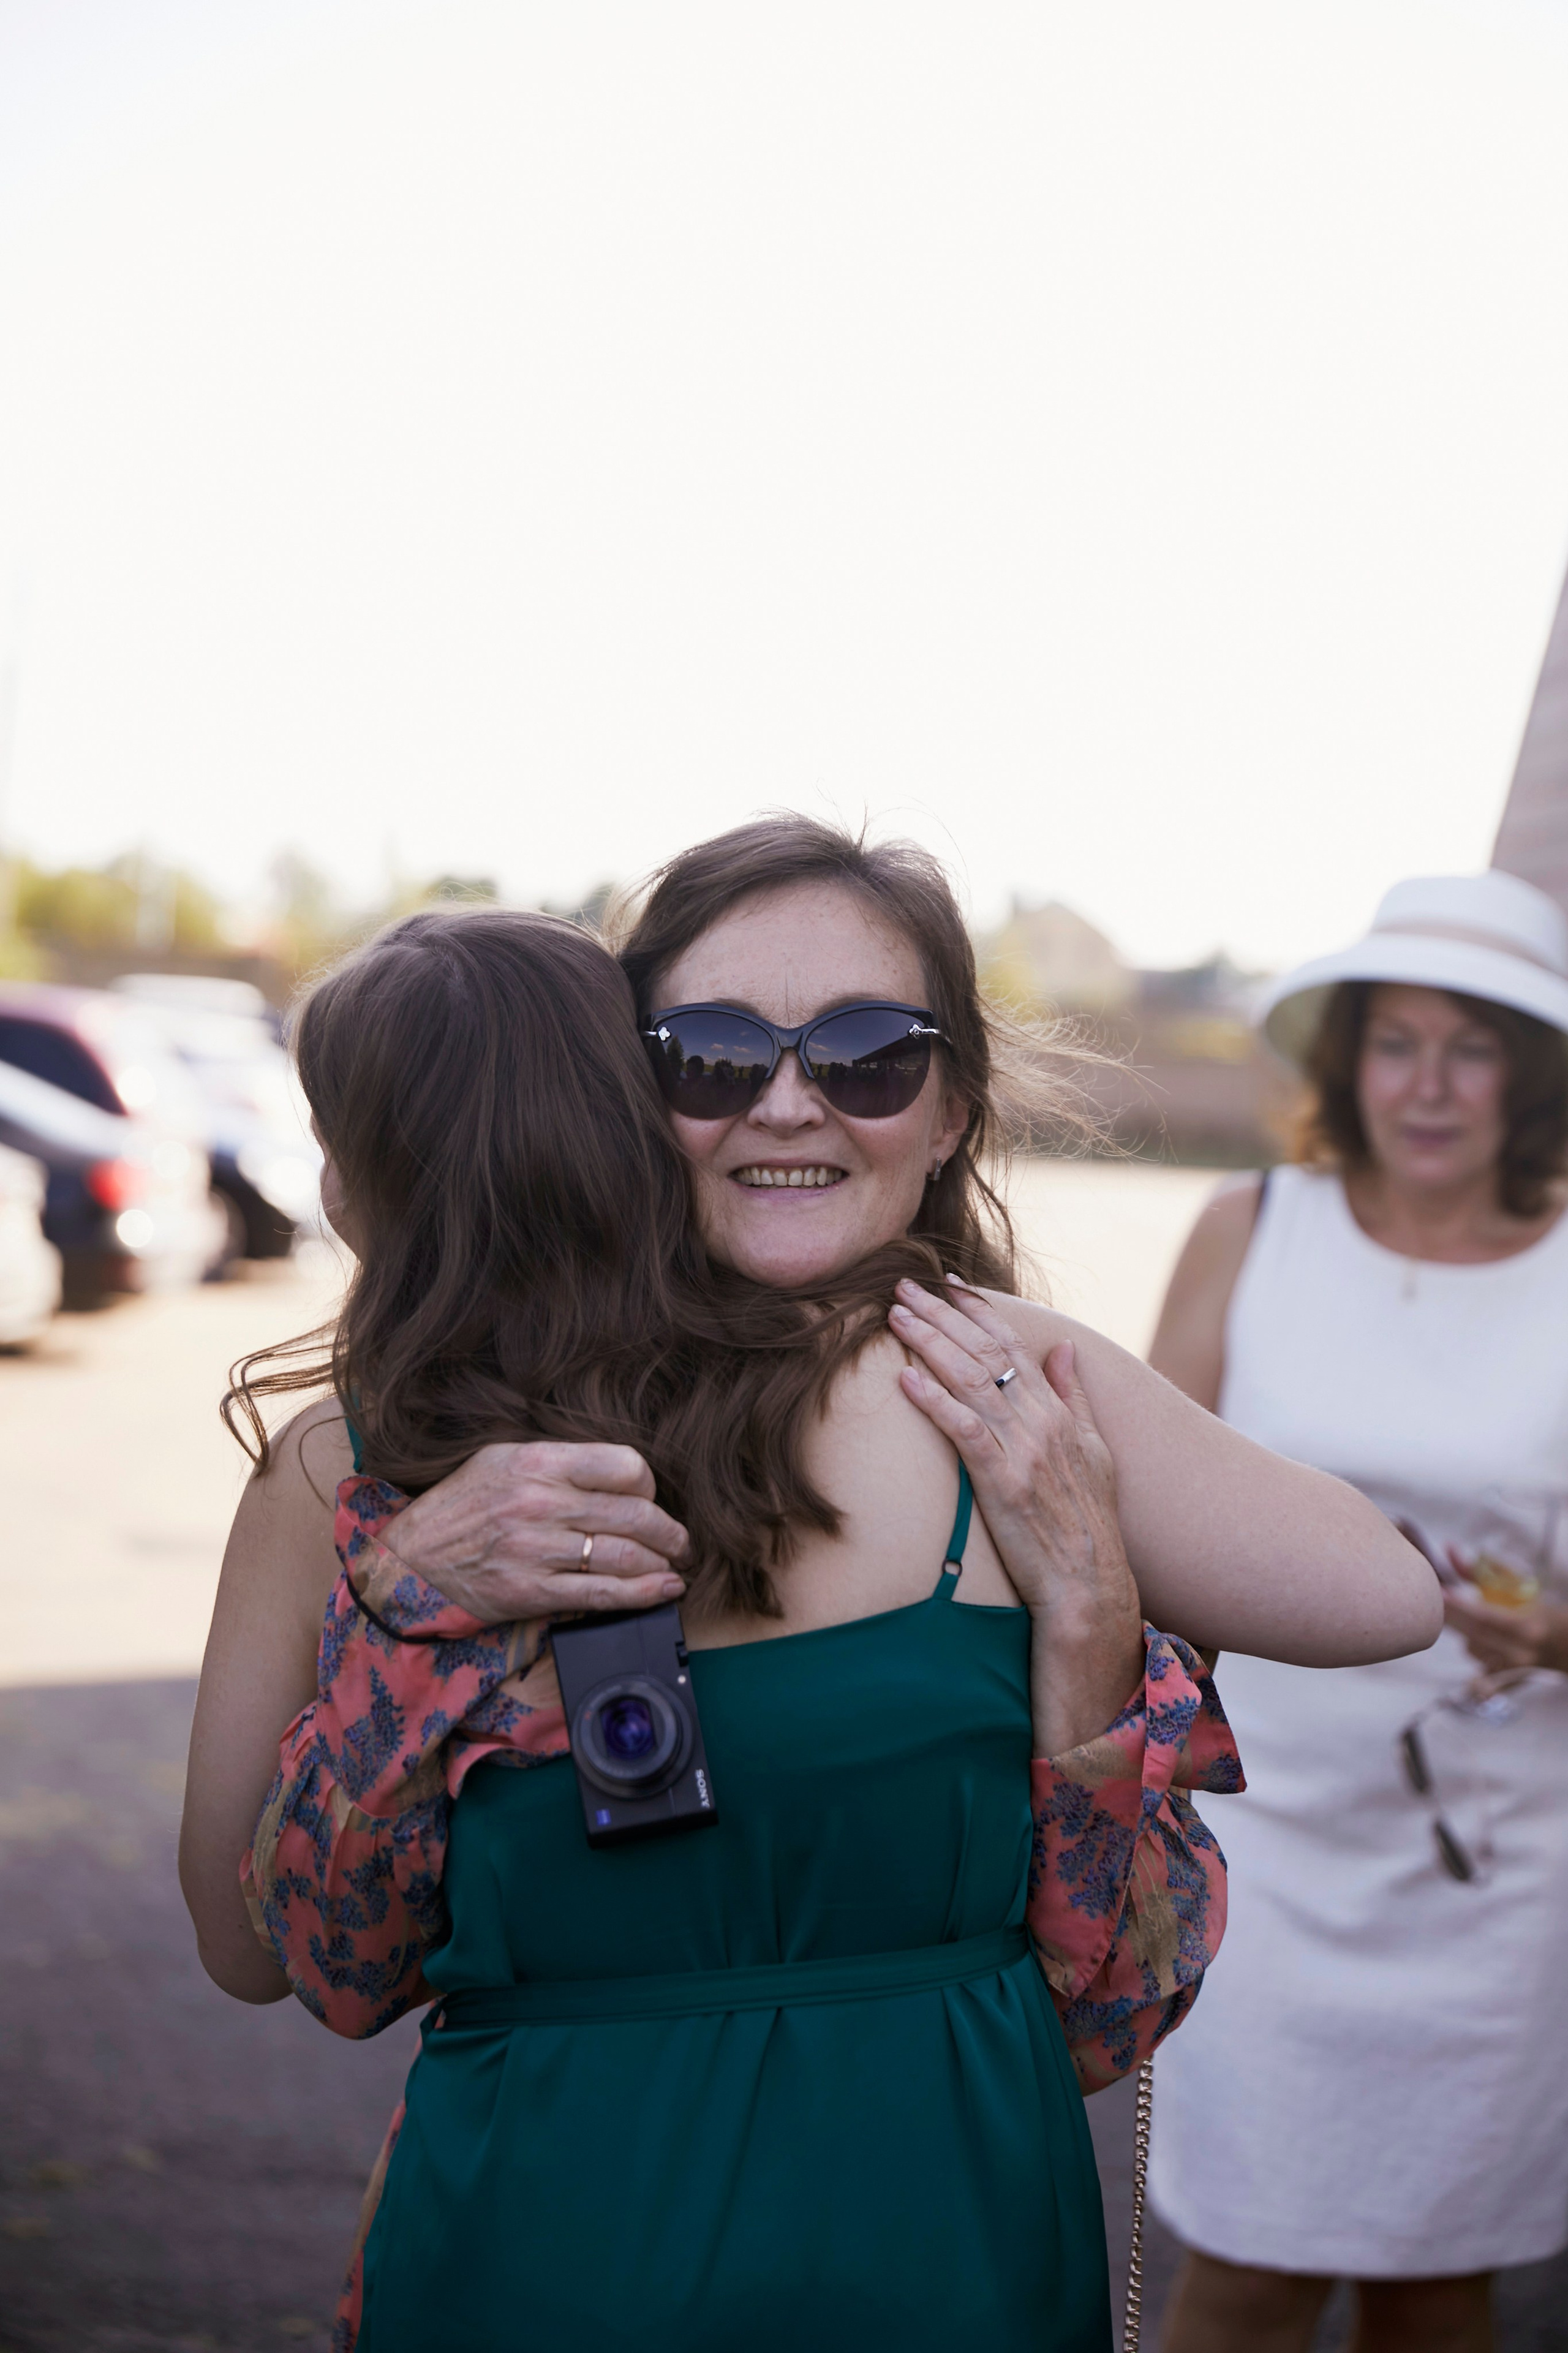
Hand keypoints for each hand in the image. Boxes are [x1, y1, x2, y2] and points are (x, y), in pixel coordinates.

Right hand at [380, 1441, 689, 1625]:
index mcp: (536, 1462)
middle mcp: (540, 1503)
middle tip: (680, 1541)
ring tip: (675, 1566)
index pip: (624, 1466)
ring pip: (625, 1556)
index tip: (648, 1499)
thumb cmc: (458, 1508)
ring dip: (663, 1564)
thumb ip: (557, 1462)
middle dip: (671, 1532)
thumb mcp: (500, 1460)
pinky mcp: (534, 1592)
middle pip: (635, 1514)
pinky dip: (643, 1594)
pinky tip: (664, 1591)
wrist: (408, 1561)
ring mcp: (537, 1550)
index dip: (648, 1485)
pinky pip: (603, 1594)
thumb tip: (617, 1475)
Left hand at [888, 1278, 1145, 1752]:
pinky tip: (905, 1380)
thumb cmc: (1090, 1524)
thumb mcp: (1094, 1452)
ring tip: (894, 1316)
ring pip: (971, 1381)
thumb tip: (1064, 1349)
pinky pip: (963, 1431)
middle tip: (903, 1285)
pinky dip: (934, 1401)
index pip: (1014, 1345)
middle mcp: (1041, 1422)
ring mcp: (1022, 1450)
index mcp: (1058, 1411)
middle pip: (984, 1353)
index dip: (978, 1311)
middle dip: (942, 1314)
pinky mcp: (1002, 1483)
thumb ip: (1075, 1397)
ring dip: (929, 1343)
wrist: (1090, 1585)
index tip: (948, 1284)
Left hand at [1443, 1555, 1567, 1676]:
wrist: (1561, 1644)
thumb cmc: (1535, 1608)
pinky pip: (1475, 1666)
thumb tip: (1448, 1549)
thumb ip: (1480, 1570)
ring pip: (1471, 1649)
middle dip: (1451, 1616)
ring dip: (1464, 1632)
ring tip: (1475, 1620)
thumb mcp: (1515, 1585)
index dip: (1461, 1606)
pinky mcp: (1506, 1682)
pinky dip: (1474, 1650)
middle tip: (1433, 1599)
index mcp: (1525, 1626)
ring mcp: (1512, 1670)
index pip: (1486, 1617)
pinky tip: (1482, 1641)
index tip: (1440, 1592)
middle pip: (1473, 1634)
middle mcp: (1519, 1652)